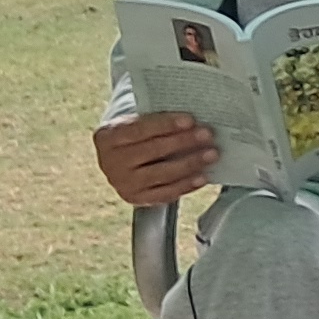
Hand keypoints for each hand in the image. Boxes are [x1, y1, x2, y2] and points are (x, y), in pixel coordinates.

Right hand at [95, 113, 217, 205]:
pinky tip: (202, 177)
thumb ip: (157, 121)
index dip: (166, 124)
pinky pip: (164, 193)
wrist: (120, 159)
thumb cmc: (137, 136)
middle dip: (183, 142)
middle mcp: (110, 162)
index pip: (139, 129)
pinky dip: (186, 185)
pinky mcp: (134, 198)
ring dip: (190, 164)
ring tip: (211, 154)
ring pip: (161, 173)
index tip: (190, 120)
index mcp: (107, 137)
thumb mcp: (137, 123)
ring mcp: (122, 183)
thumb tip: (193, 121)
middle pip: (152, 150)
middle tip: (207, 135)